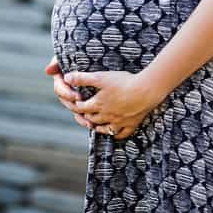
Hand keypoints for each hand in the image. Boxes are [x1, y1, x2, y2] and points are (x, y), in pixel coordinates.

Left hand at [45, 56, 163, 138]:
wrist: (146, 90)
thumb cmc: (123, 82)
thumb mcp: (100, 77)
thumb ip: (83, 78)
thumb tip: (66, 78)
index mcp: (98, 104)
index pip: (82, 108)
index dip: (76, 105)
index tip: (75, 102)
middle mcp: (107, 115)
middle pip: (92, 119)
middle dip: (85, 116)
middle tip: (82, 114)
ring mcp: (119, 121)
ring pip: (105, 129)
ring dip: (98, 127)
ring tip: (94, 124)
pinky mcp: (132, 124)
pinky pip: (122, 134)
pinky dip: (116, 135)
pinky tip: (114, 133)